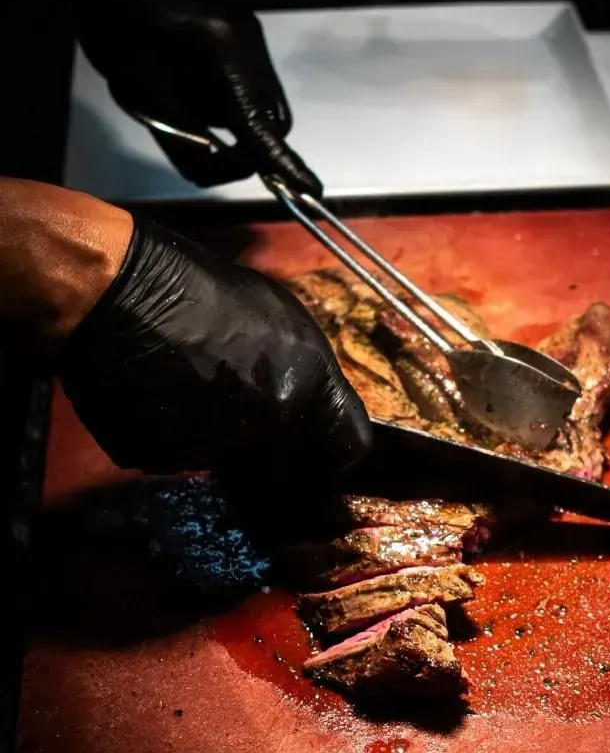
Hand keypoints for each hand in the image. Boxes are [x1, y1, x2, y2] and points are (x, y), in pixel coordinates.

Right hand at [57, 213, 370, 476]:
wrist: (116, 293)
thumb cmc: (197, 289)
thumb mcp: (280, 314)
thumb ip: (311, 371)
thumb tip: (318, 408)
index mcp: (304, 383)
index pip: (349, 448)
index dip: (335, 450)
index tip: (321, 444)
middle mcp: (265, 423)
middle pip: (285, 463)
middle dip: (271, 444)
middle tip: (239, 405)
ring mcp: (211, 447)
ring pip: (227, 462)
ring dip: (217, 438)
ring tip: (189, 388)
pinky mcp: (160, 459)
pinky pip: (177, 458)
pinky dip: (172, 437)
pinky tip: (159, 398)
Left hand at [72, 0, 320, 194]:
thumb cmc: (118, 25)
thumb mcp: (141, 91)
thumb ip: (184, 139)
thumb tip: (219, 169)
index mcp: (221, 52)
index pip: (257, 124)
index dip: (282, 164)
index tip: (311, 193)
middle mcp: (250, 43)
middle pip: (270, 118)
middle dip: (245, 142)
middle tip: (196, 138)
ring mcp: (252, 35)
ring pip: (259, 104)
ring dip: (229, 117)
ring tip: (179, 90)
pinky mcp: (246, 32)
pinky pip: (251, 83)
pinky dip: (227, 97)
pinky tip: (189, 77)